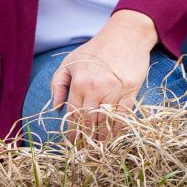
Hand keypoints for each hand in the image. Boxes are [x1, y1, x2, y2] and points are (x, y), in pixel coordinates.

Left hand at [49, 11, 156, 139]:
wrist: (125, 35)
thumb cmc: (96, 49)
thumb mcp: (70, 61)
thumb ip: (58, 83)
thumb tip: (55, 107)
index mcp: (80, 82)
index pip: (74, 114)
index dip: (72, 131)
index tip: (72, 143)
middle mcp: (96, 88)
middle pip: (89, 121)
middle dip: (85, 138)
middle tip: (84, 150)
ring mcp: (115, 91)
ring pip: (106, 122)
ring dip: (102, 138)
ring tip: (98, 148)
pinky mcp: (131, 91)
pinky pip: (124, 116)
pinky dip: (119, 129)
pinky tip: (114, 137)